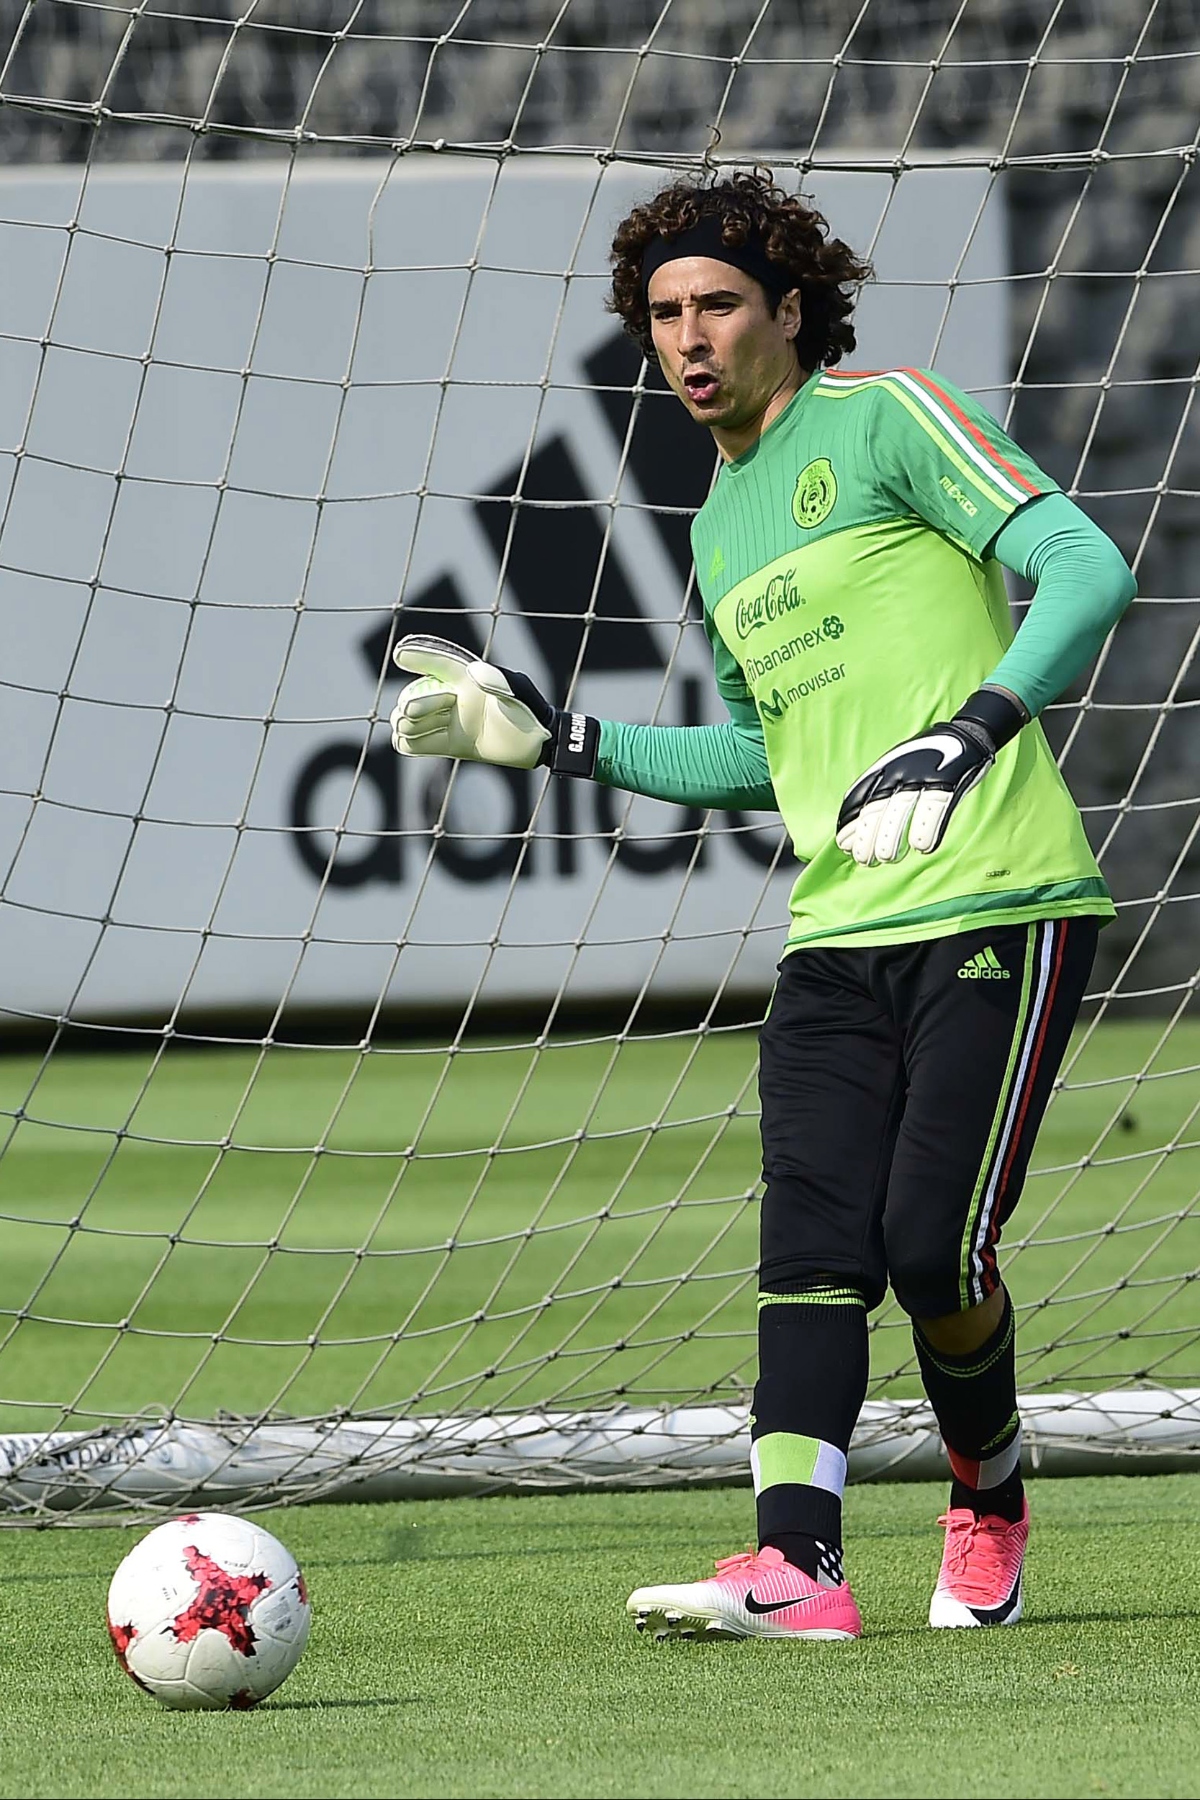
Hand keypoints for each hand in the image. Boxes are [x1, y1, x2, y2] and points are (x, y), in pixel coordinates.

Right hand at [389, 634, 598, 775]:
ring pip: (408, 720)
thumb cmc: (530, 710)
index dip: (418, 656)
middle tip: (430, 708)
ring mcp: (448, 721)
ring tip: (421, 727)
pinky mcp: (449, 744)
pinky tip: (408, 740)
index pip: (436, 663)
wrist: (537, 742)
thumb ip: (498, 680)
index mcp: (466, 678)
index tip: (400, 653)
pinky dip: (405, 742)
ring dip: (407, 723)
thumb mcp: (518, 691)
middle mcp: (452, 697)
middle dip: (416, 703)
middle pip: (416, 696)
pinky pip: (414, 745)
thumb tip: (472, 671)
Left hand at [835, 689, 1024, 865]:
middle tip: (864, 859)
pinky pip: (934, 809)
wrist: (964, 735)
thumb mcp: (896, 766)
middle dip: (866, 838)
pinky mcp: (947, 781)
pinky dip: (927, 831)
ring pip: (900, 811)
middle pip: (876, 809)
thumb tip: (857, 825)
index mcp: (883, 769)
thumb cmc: (928, 758)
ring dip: (891, 839)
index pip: (857, 799)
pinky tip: (922, 847)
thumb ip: (878, 790)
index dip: (849, 824)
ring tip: (887, 858)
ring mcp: (922, 776)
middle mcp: (898, 772)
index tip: (844, 845)